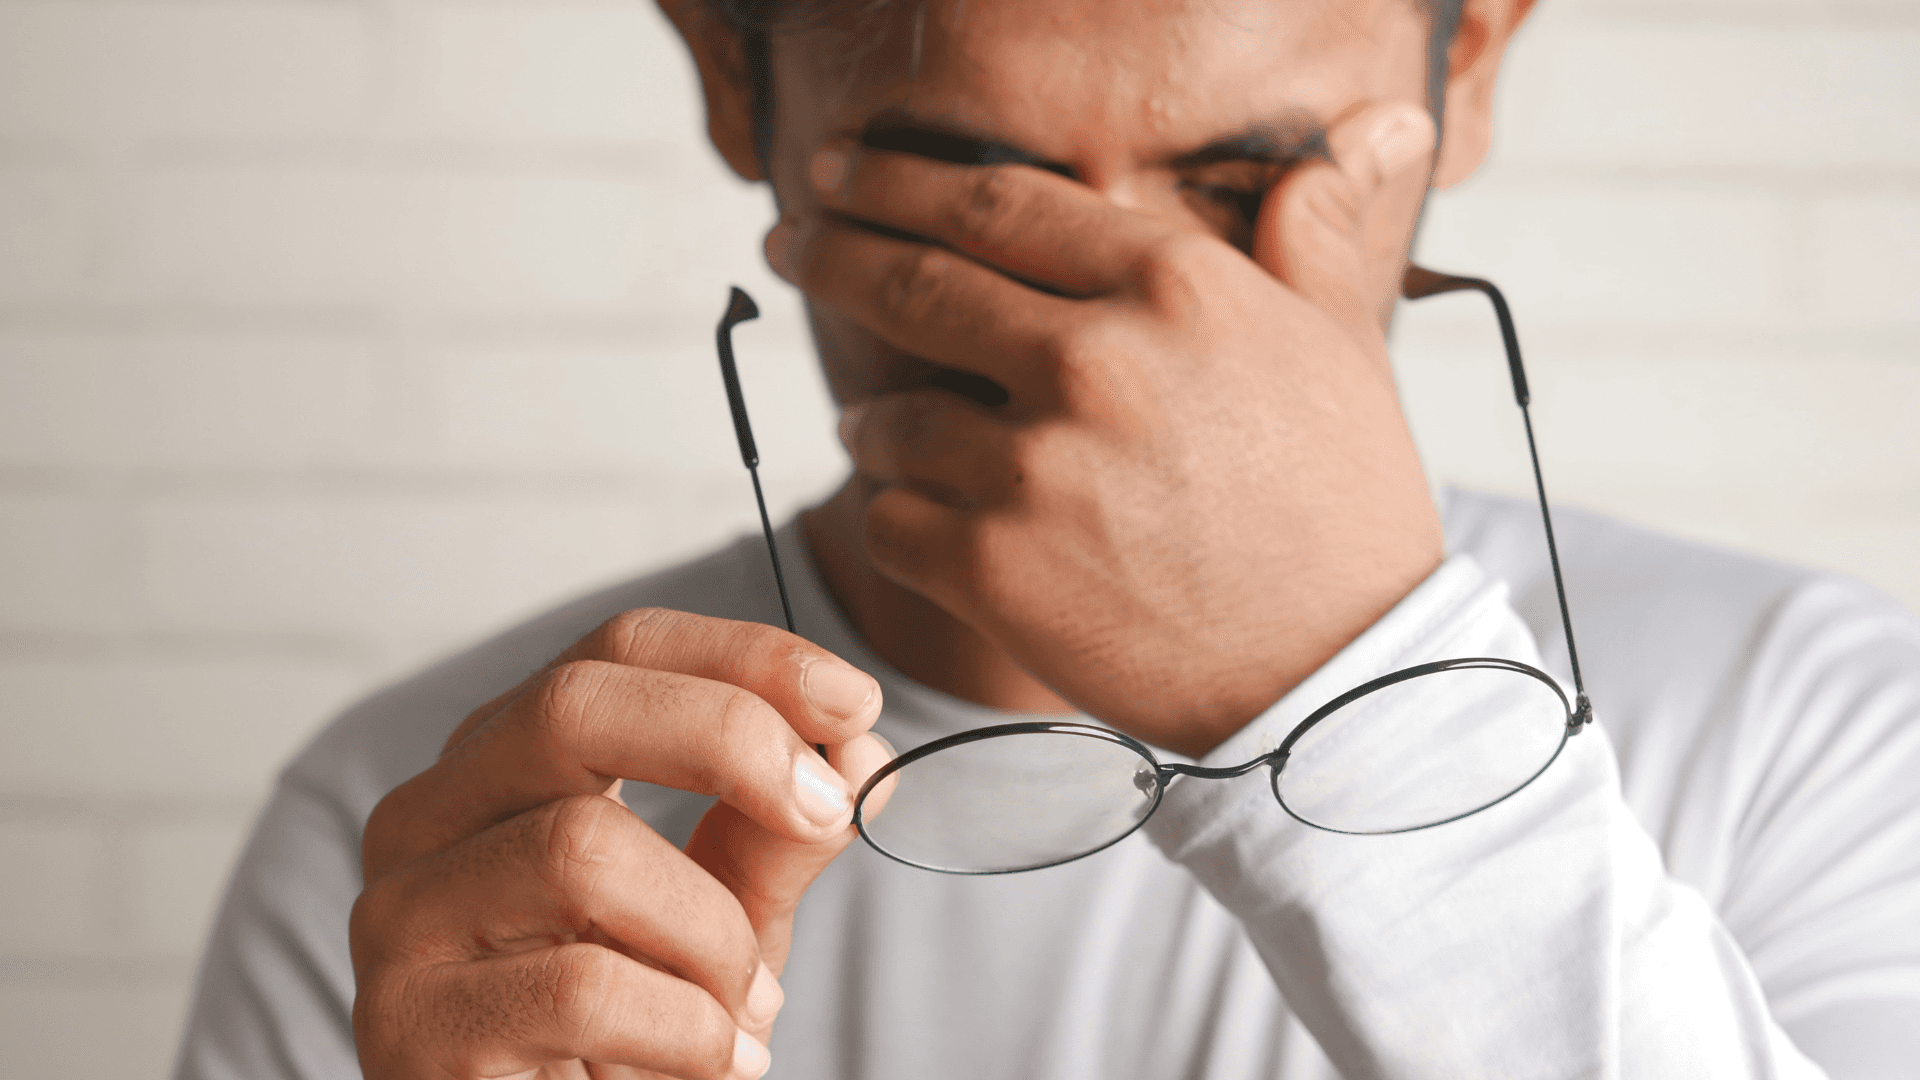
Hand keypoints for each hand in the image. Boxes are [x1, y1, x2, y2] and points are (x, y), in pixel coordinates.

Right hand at [350, 608, 890, 1079]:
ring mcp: (400, 916)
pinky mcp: (406, 1025)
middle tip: (828, 811)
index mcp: (506, 762)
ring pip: (580, 848)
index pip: (618, 651)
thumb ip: (776, 835)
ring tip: (746, 1006)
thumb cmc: (630, 1032)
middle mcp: (430, 816)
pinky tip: (713, 1063)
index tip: (855, 700)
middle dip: (729, 738)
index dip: (746, 658)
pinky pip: (581, 988)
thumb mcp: (723, 918)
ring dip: (712, 934)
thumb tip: (859, 752)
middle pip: (570, 705)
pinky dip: (688, 1030)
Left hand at [772, 103, 1443, 756]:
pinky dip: (892, 517)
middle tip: (788, 241)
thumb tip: (1376, 124)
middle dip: (831, 254)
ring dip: (870, 422)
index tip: (842, 173)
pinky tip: (916, 520)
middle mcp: (1092, 358)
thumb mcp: (1346, 348)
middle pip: (914, 283)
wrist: (1339, 678)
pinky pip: (889, 521)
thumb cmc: (1344, 509)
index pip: (997, 203)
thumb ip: (1316, 231)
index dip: (899, 181)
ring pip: (887, 419)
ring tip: (875, 431)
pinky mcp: (993, 568)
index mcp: (1172, 285)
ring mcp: (1034, 466)